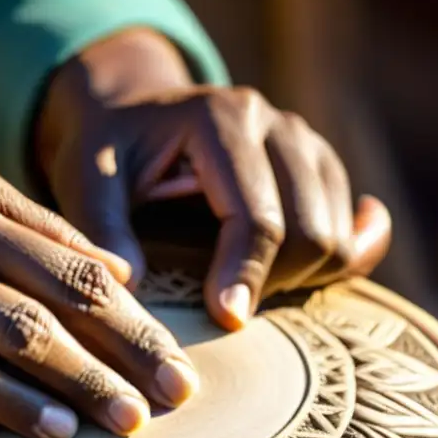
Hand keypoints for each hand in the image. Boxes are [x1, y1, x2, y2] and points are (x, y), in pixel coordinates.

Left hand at [35, 28, 391, 329]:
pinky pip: (352, 231)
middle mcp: (276, 124)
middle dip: (273, 282)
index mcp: (221, 119)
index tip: (226, 321)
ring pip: (338, 236)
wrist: (130, 116)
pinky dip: (335, 263)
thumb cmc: (104, 152)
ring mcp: (306, 143)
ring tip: (240, 291)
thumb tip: (132, 286)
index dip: (244, 274)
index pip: (257, 216)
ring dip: (299, 278)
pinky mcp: (320, 167)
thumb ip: (103, 228)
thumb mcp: (85, 181)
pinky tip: (313, 278)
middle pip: (311, 231)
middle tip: (222, 309)